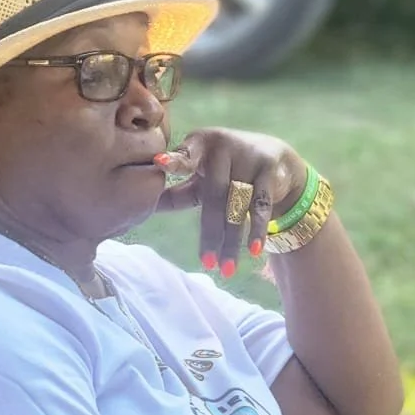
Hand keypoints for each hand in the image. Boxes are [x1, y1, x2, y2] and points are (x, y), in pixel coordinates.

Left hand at [155, 128, 307, 275]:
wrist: (274, 158)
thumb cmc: (225, 172)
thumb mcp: (200, 180)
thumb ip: (174, 194)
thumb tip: (140, 211)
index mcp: (199, 145)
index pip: (185, 157)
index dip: (174, 161)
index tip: (159, 163)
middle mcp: (223, 146)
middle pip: (214, 196)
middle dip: (211, 233)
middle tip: (206, 264)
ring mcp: (248, 156)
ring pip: (237, 206)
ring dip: (232, 241)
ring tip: (226, 269)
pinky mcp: (269, 169)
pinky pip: (261, 205)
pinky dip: (257, 229)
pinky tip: (254, 251)